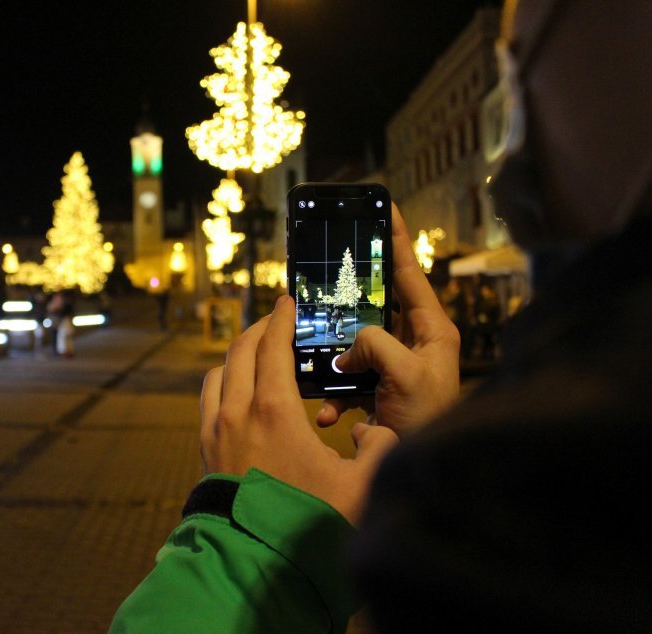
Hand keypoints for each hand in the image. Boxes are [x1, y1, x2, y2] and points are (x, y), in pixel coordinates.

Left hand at [200, 295, 398, 524]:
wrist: (252, 565)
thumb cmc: (307, 526)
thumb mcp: (360, 489)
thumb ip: (378, 450)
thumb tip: (375, 432)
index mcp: (274, 412)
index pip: (273, 347)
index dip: (281, 319)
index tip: (287, 301)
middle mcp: (237, 413)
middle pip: (241, 351)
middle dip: (260, 329)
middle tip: (276, 319)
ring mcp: (215, 432)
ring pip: (219, 373)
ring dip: (238, 354)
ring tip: (256, 351)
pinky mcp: (205, 452)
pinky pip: (209, 400)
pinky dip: (223, 382)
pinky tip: (238, 392)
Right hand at [316, 203, 459, 433]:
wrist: (427, 467)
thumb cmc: (429, 418)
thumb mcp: (406, 373)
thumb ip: (375, 344)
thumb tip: (348, 349)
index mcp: (431, 329)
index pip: (410, 274)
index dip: (397, 240)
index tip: (387, 207)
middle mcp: (413, 342)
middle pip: (376, 306)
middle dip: (351, 302)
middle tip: (332, 281)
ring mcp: (394, 365)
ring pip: (354, 344)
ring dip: (335, 360)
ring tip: (323, 368)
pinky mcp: (377, 388)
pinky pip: (346, 381)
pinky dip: (332, 397)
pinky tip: (326, 413)